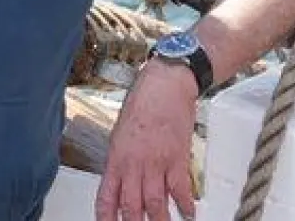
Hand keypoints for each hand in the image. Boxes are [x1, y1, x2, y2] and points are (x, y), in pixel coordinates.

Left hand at [96, 60, 198, 220]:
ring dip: (159, 220)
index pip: (106, 195)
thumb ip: (122, 161)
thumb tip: (124, 183)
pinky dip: (186, 205)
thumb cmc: (141, 106)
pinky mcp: (177, 159)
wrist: (163, 87)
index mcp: (116, 158)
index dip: (106, 215)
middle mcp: (133, 164)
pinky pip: (180, 189)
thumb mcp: (120, 135)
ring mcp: (156, 163)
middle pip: (131, 205)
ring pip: (155, 202)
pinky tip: (189, 215)